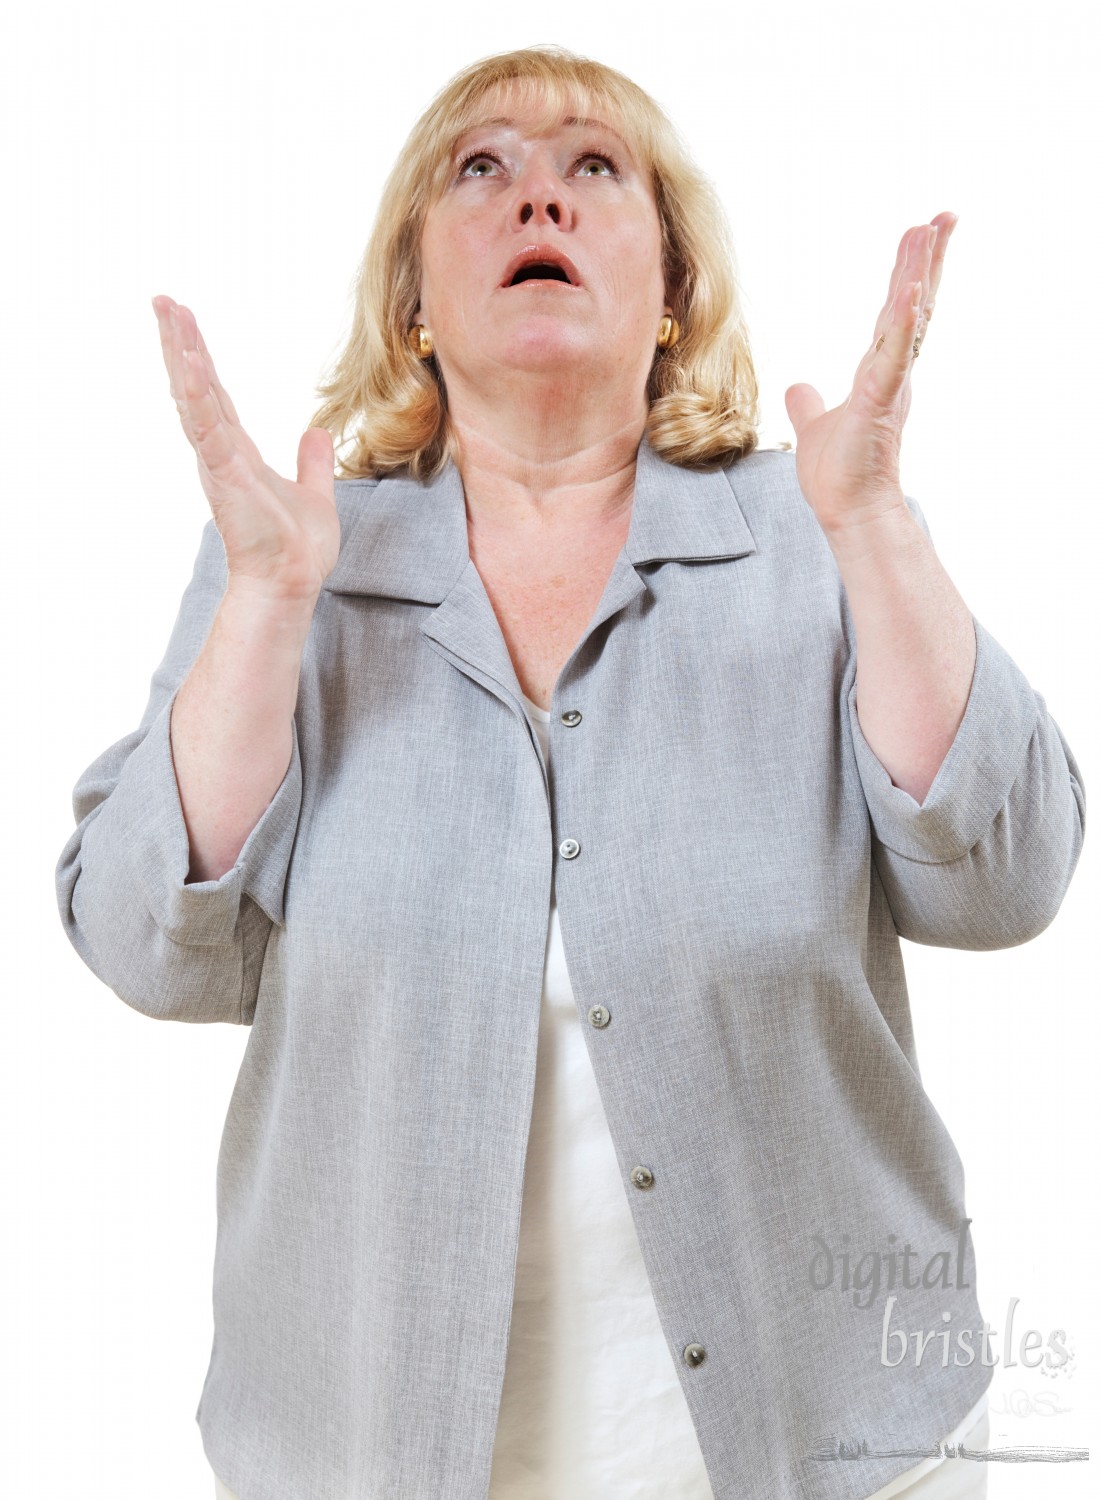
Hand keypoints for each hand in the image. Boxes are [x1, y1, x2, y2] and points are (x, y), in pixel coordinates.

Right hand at [151, 296, 339, 600]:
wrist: (291, 583)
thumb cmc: (297, 550)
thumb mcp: (315, 494)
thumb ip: (312, 463)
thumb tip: (317, 432)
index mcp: (238, 454)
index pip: (216, 395)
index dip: (202, 357)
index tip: (186, 320)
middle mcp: (221, 453)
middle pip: (196, 386)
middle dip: (180, 342)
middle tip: (162, 300)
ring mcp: (219, 462)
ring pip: (195, 397)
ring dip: (182, 354)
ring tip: (167, 313)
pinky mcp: (225, 475)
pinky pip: (208, 427)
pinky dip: (198, 394)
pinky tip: (190, 363)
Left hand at [783, 213, 957, 535]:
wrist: (848, 511)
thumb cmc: (838, 476)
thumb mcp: (815, 428)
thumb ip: (808, 404)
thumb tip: (796, 386)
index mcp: (878, 373)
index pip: (896, 312)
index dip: (910, 274)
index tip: (922, 234)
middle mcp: (890, 372)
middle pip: (912, 303)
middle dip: (926, 258)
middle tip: (943, 215)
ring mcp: (888, 385)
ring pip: (907, 319)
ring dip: (917, 274)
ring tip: (928, 233)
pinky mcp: (879, 401)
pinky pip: (894, 356)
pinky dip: (903, 323)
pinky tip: (911, 291)